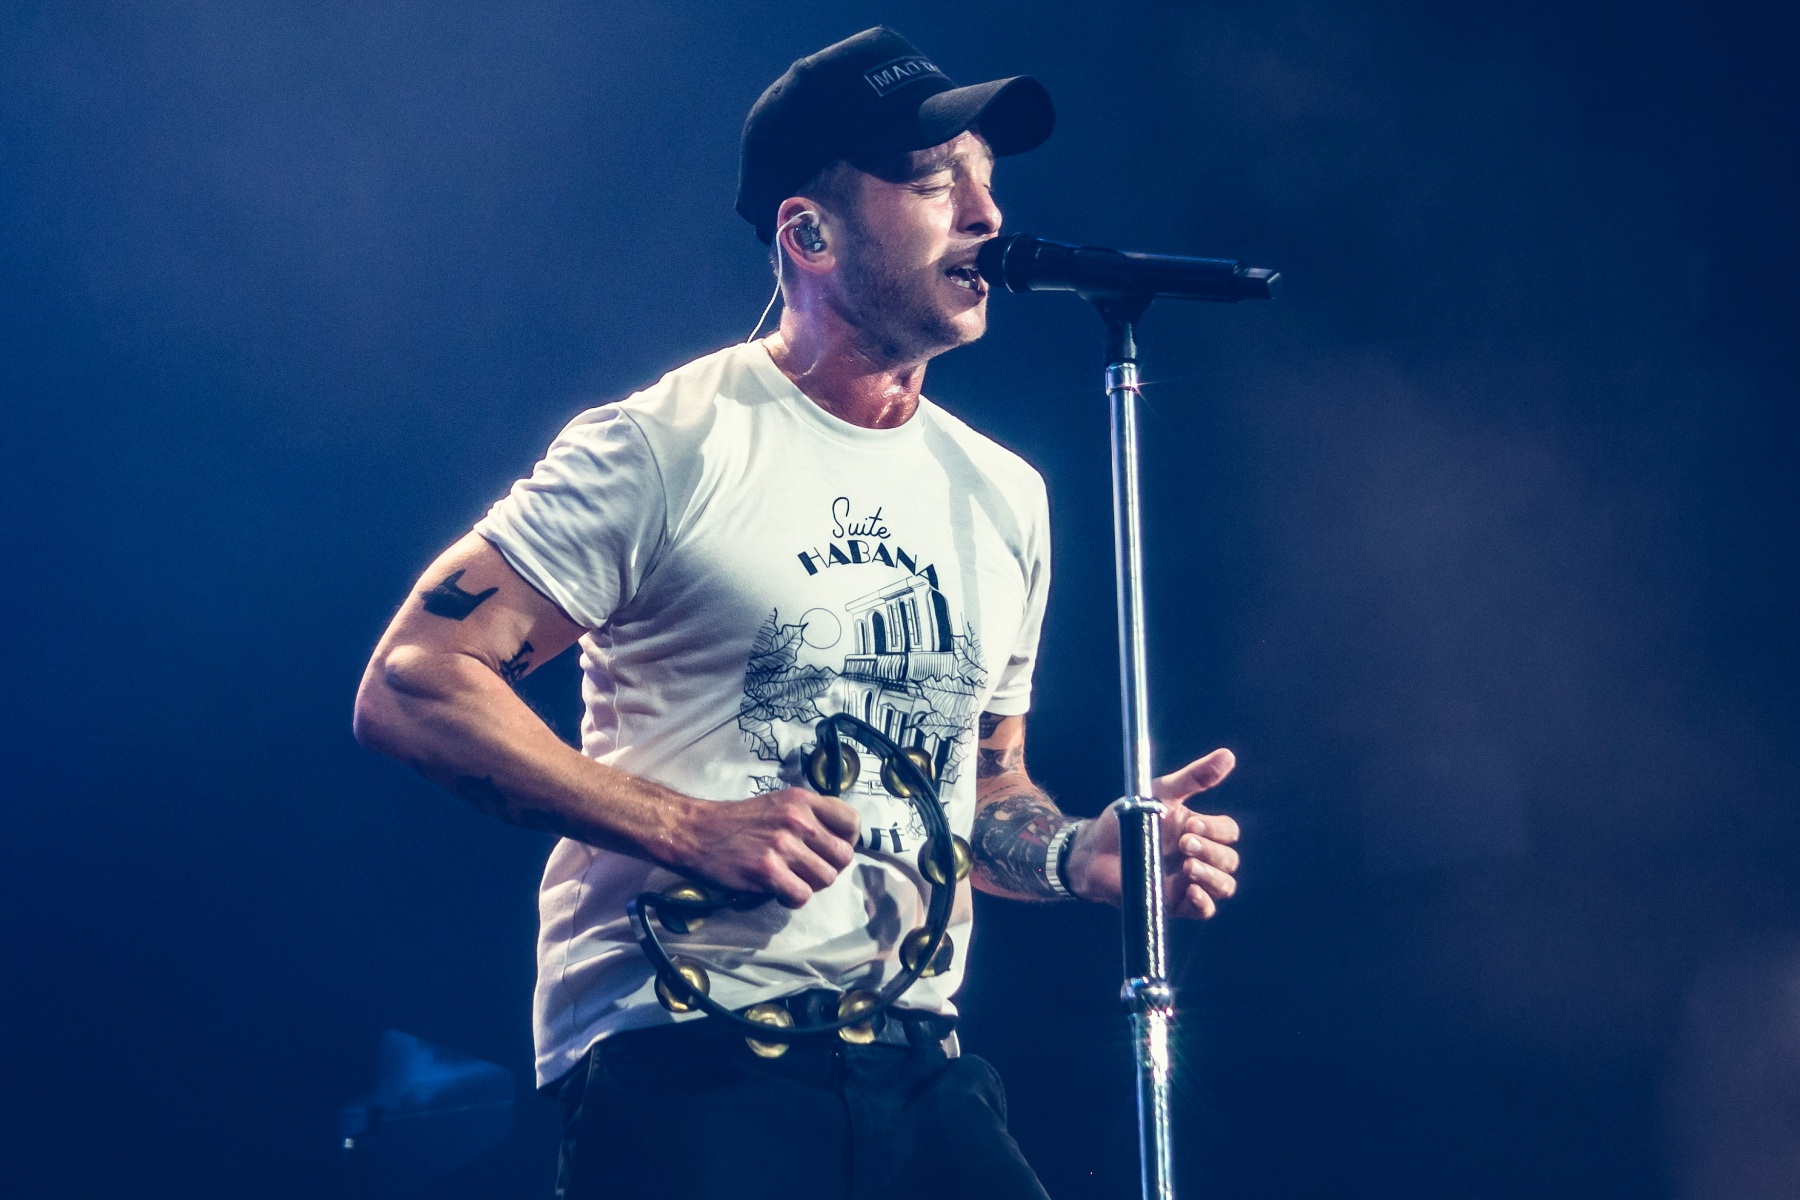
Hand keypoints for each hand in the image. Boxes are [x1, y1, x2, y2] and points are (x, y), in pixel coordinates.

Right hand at [679, 787, 860, 907]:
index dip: (848, 841)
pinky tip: (778, 890)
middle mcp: (797, 820)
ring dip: (810, 885)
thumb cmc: (740, 822)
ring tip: (791, 879)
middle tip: (808, 870)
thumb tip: (840, 842)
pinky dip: (792, 899)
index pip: (852, 822)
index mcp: (803, 800)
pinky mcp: (768, 871)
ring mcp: (783, 846)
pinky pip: (802, 895)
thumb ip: (811, 816)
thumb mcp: (780, 804)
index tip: (831, 849)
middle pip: (843, 856)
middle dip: (829, 868)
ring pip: (826, 879)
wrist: (697, 832)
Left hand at [1064, 749, 1239, 918]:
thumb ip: (1194, 778)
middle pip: (1229, 859)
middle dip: (1211, 851)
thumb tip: (1228, 755)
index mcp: (1198, 830)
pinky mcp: (1174, 903)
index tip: (1190, 824)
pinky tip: (1191, 890)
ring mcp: (1188, 882)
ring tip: (1187, 866)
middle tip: (1183, 843)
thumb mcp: (1160, 793)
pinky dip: (1204, 902)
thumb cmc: (1127, 819)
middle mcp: (1198, 857)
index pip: (1227, 832)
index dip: (1216, 829)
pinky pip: (1204, 911)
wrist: (1094, 849)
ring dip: (1212, 877)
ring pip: (1223, 886)